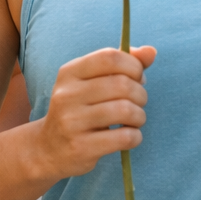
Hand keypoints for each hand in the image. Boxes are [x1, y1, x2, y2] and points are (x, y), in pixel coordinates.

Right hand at [32, 45, 155, 180]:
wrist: (49, 148)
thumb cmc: (79, 110)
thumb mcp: (92, 82)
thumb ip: (122, 65)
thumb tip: (151, 51)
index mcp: (69, 73)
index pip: (109, 57)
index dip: (133, 66)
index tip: (138, 78)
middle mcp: (66, 94)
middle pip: (121, 84)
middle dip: (140, 94)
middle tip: (137, 103)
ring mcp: (71, 122)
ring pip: (125, 110)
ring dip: (139, 116)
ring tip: (134, 121)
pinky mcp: (81, 147)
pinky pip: (124, 137)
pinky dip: (135, 137)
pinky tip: (129, 137)